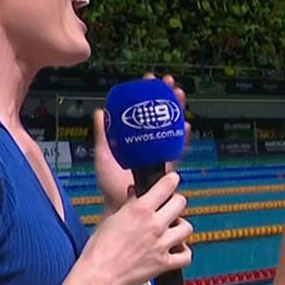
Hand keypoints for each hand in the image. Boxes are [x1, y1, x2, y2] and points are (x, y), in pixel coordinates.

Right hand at [79, 171, 191, 284]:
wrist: (99, 275)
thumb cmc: (99, 250)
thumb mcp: (111, 219)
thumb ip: (128, 205)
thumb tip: (134, 194)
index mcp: (140, 210)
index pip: (166, 185)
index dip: (171, 180)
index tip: (172, 180)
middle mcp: (154, 225)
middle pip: (181, 203)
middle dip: (176, 202)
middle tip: (170, 206)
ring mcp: (162, 244)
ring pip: (187, 227)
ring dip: (181, 226)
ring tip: (173, 228)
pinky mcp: (164, 263)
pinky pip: (186, 255)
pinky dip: (184, 252)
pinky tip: (177, 249)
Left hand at [93, 73, 190, 211]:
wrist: (119, 204)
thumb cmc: (110, 184)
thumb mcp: (103, 154)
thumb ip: (103, 134)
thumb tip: (100, 111)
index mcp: (136, 138)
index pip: (146, 110)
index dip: (149, 94)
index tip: (150, 80)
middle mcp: (151, 143)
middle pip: (163, 114)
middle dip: (167, 96)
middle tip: (169, 82)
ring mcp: (160, 153)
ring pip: (173, 127)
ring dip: (177, 109)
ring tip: (179, 94)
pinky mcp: (167, 166)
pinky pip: (178, 149)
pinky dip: (182, 137)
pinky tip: (184, 124)